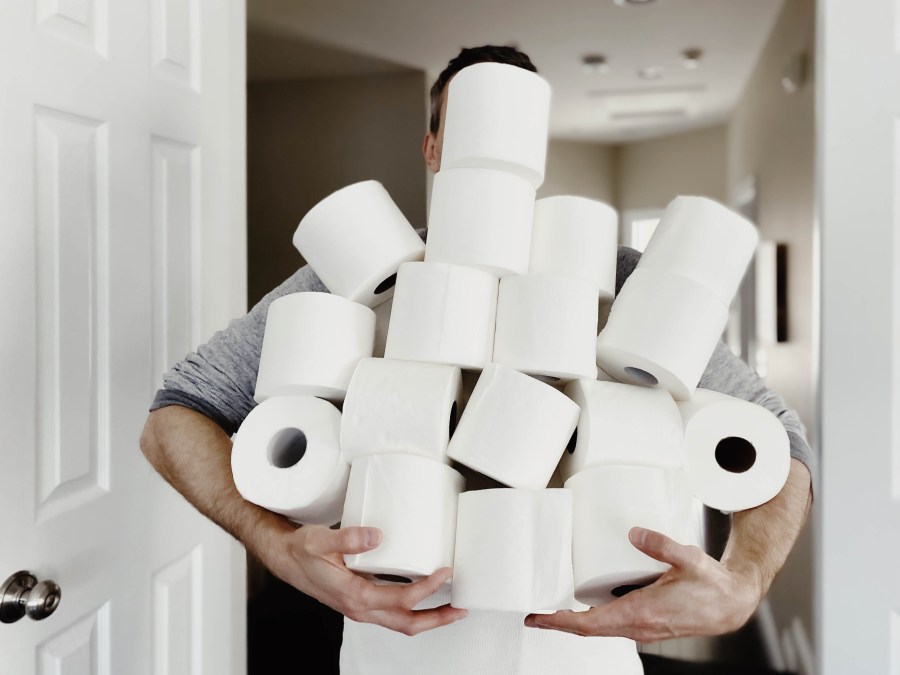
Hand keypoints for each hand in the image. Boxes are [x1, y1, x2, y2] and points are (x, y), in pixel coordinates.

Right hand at [265, 524, 467, 635]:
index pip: (400, 599)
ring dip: (429, 618)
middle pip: (407, 623)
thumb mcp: (320, 540)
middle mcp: (360, 607)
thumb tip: (376, 536)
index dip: (426, 589)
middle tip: (462, 609)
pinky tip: (424, 597)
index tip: (444, 573)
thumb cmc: (302, 551)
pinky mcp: (362, 602)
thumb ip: (348, 538)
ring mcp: (361, 607)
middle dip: (437, 619)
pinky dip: (413, 611)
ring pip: (401, 623)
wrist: (286, 559)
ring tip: (452, 608)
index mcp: (354, 594)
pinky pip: (393, 614)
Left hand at [524, 526, 762, 640]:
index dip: (561, 621)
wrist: (732, 605)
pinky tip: (589, 605)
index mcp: (642, 612)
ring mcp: (643, 627)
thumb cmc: (712, 585)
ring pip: (601, 628)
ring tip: (556, 608)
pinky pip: (614, 624)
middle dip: (561, 622)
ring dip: (577, 621)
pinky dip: (595, 618)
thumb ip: (660, 544)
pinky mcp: (648, 624)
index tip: (539, 617)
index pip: (590, 624)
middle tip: (537, 613)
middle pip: (589, 629)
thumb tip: (633, 533)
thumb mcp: (688, 558)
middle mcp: (639, 625)